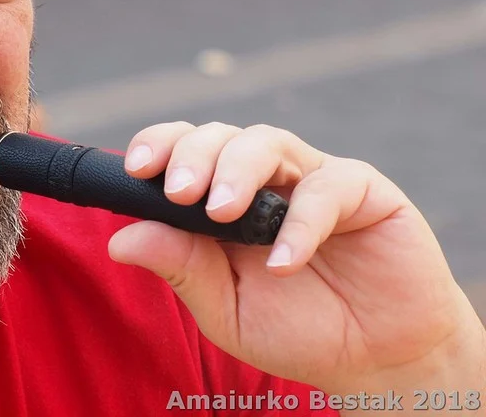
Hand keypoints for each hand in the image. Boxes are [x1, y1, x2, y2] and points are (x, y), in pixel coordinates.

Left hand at [107, 121, 485, 394]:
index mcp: (220, 198)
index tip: (135, 168)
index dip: (158, 146)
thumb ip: (181, 267)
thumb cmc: (295, 328)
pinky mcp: (362, 190)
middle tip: (180, 194)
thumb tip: (119, 240)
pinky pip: (328, 185)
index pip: (182, 150)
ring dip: (237, 170)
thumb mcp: (224, 308)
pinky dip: (302, 221)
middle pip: (219, 136)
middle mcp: (263, 179)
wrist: (376, 359)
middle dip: (192, 156)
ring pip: (266, 141)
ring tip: (221, 213)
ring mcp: (310, 179)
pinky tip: (284, 260)